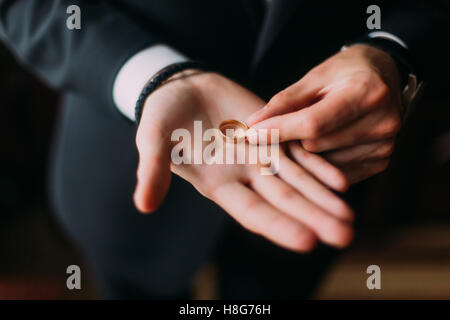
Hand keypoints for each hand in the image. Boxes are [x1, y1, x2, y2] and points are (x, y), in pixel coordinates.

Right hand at [134, 71, 353, 250]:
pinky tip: (341, 179)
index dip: (278, 225)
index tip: (307, 241)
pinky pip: (300, 152)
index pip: (252, 212)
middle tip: (345, 236)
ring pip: (298, 181)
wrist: (184, 88)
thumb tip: (143, 205)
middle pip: (285, 201)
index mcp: (218, 185)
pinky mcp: (273, 135)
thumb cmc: (163, 116)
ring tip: (351, 216)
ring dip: (325, 198)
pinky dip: (319, 165)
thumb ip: (153, 169)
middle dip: (314, 218)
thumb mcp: (154, 140)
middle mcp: (245, 176)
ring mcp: (262, 156)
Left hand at [247, 45, 401, 183]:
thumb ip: (285, 101)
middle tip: (274, 132)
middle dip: (289, 141)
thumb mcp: (316, 76)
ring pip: (324, 165)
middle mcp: (382, 122)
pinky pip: (337, 173)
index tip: (251, 133)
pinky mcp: (381, 162)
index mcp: (366, 92)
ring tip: (299, 137)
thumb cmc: (346, 72)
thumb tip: (253, 124)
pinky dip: (321, 165)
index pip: (313, 123)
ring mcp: (384, 146)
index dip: (278, 130)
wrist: (385, 76)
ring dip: (305, 155)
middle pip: (316, 145)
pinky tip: (317, 149)